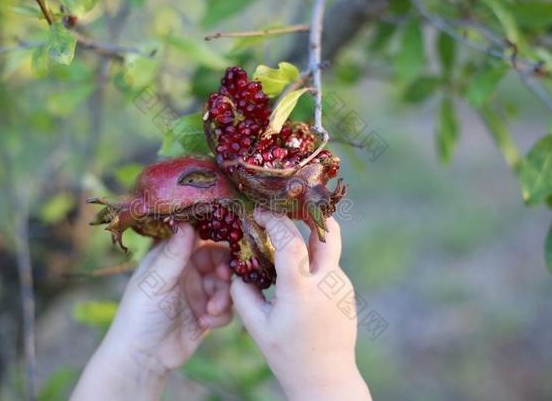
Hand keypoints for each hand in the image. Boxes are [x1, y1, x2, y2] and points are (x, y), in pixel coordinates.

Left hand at [72, 224, 232, 400]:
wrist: (143, 358)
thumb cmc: (139, 315)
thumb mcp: (156, 282)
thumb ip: (174, 255)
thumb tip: (187, 223)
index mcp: (171, 256)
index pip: (197, 236)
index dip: (214, 236)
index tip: (227, 240)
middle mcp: (187, 270)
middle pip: (219, 258)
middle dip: (224, 268)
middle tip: (224, 276)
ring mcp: (199, 291)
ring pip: (226, 283)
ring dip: (224, 295)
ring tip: (211, 310)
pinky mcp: (208, 312)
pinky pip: (227, 306)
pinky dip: (222, 313)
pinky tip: (205, 323)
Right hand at [231, 211, 371, 400]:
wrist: (326, 378)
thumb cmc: (287, 355)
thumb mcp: (257, 326)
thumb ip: (243, 294)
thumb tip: (237, 268)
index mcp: (302, 290)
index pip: (291, 242)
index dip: (275, 221)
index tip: (260, 213)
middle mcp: (327, 283)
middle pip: (329, 232)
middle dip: (310, 213)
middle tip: (289, 206)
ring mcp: (341, 286)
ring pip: (327, 250)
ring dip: (308, 240)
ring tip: (285, 243)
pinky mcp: (346, 292)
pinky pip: (328, 267)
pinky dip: (313, 263)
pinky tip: (297, 275)